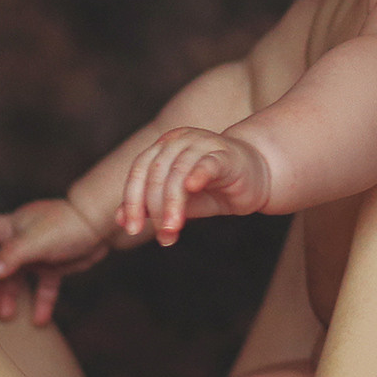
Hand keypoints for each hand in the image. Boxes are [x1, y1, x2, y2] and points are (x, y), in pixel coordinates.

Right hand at [0, 197, 110, 326]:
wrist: (101, 225)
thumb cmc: (68, 225)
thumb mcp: (36, 240)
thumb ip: (12, 255)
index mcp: (10, 228)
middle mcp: (20, 241)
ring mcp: (37, 254)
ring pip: (17, 279)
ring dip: (10, 298)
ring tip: (4, 319)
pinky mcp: (54, 264)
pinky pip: (43, 287)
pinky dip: (41, 303)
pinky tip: (40, 321)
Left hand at [118, 128, 272, 245]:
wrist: (257, 179)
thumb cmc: (214, 189)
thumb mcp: (178, 202)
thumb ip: (151, 206)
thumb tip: (119, 220)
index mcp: (164, 147)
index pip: (139, 170)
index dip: (132, 200)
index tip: (132, 229)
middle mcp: (180, 140)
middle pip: (157, 173)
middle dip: (155, 208)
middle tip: (162, 237)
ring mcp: (204, 144)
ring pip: (178, 172)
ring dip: (173, 204)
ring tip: (173, 230)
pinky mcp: (227, 155)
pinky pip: (208, 163)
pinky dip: (197, 174)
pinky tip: (191, 189)